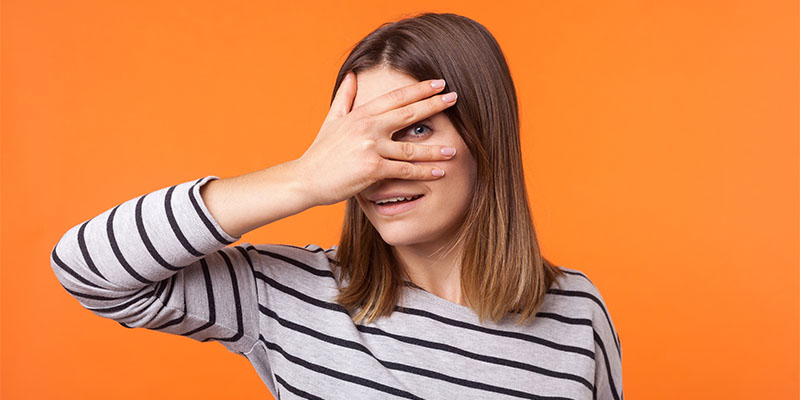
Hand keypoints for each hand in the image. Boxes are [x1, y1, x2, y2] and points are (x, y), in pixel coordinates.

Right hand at [294, 71, 458, 206]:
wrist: (306, 179)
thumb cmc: (320, 152)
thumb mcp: (331, 120)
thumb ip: (345, 97)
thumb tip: (353, 75)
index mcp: (361, 114)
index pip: (396, 97)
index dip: (419, 89)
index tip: (439, 83)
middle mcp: (368, 127)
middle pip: (409, 114)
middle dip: (434, 105)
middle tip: (455, 98)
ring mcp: (371, 147)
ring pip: (411, 147)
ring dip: (435, 149)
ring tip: (454, 149)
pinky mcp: (372, 169)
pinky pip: (404, 170)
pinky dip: (424, 173)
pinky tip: (439, 173)